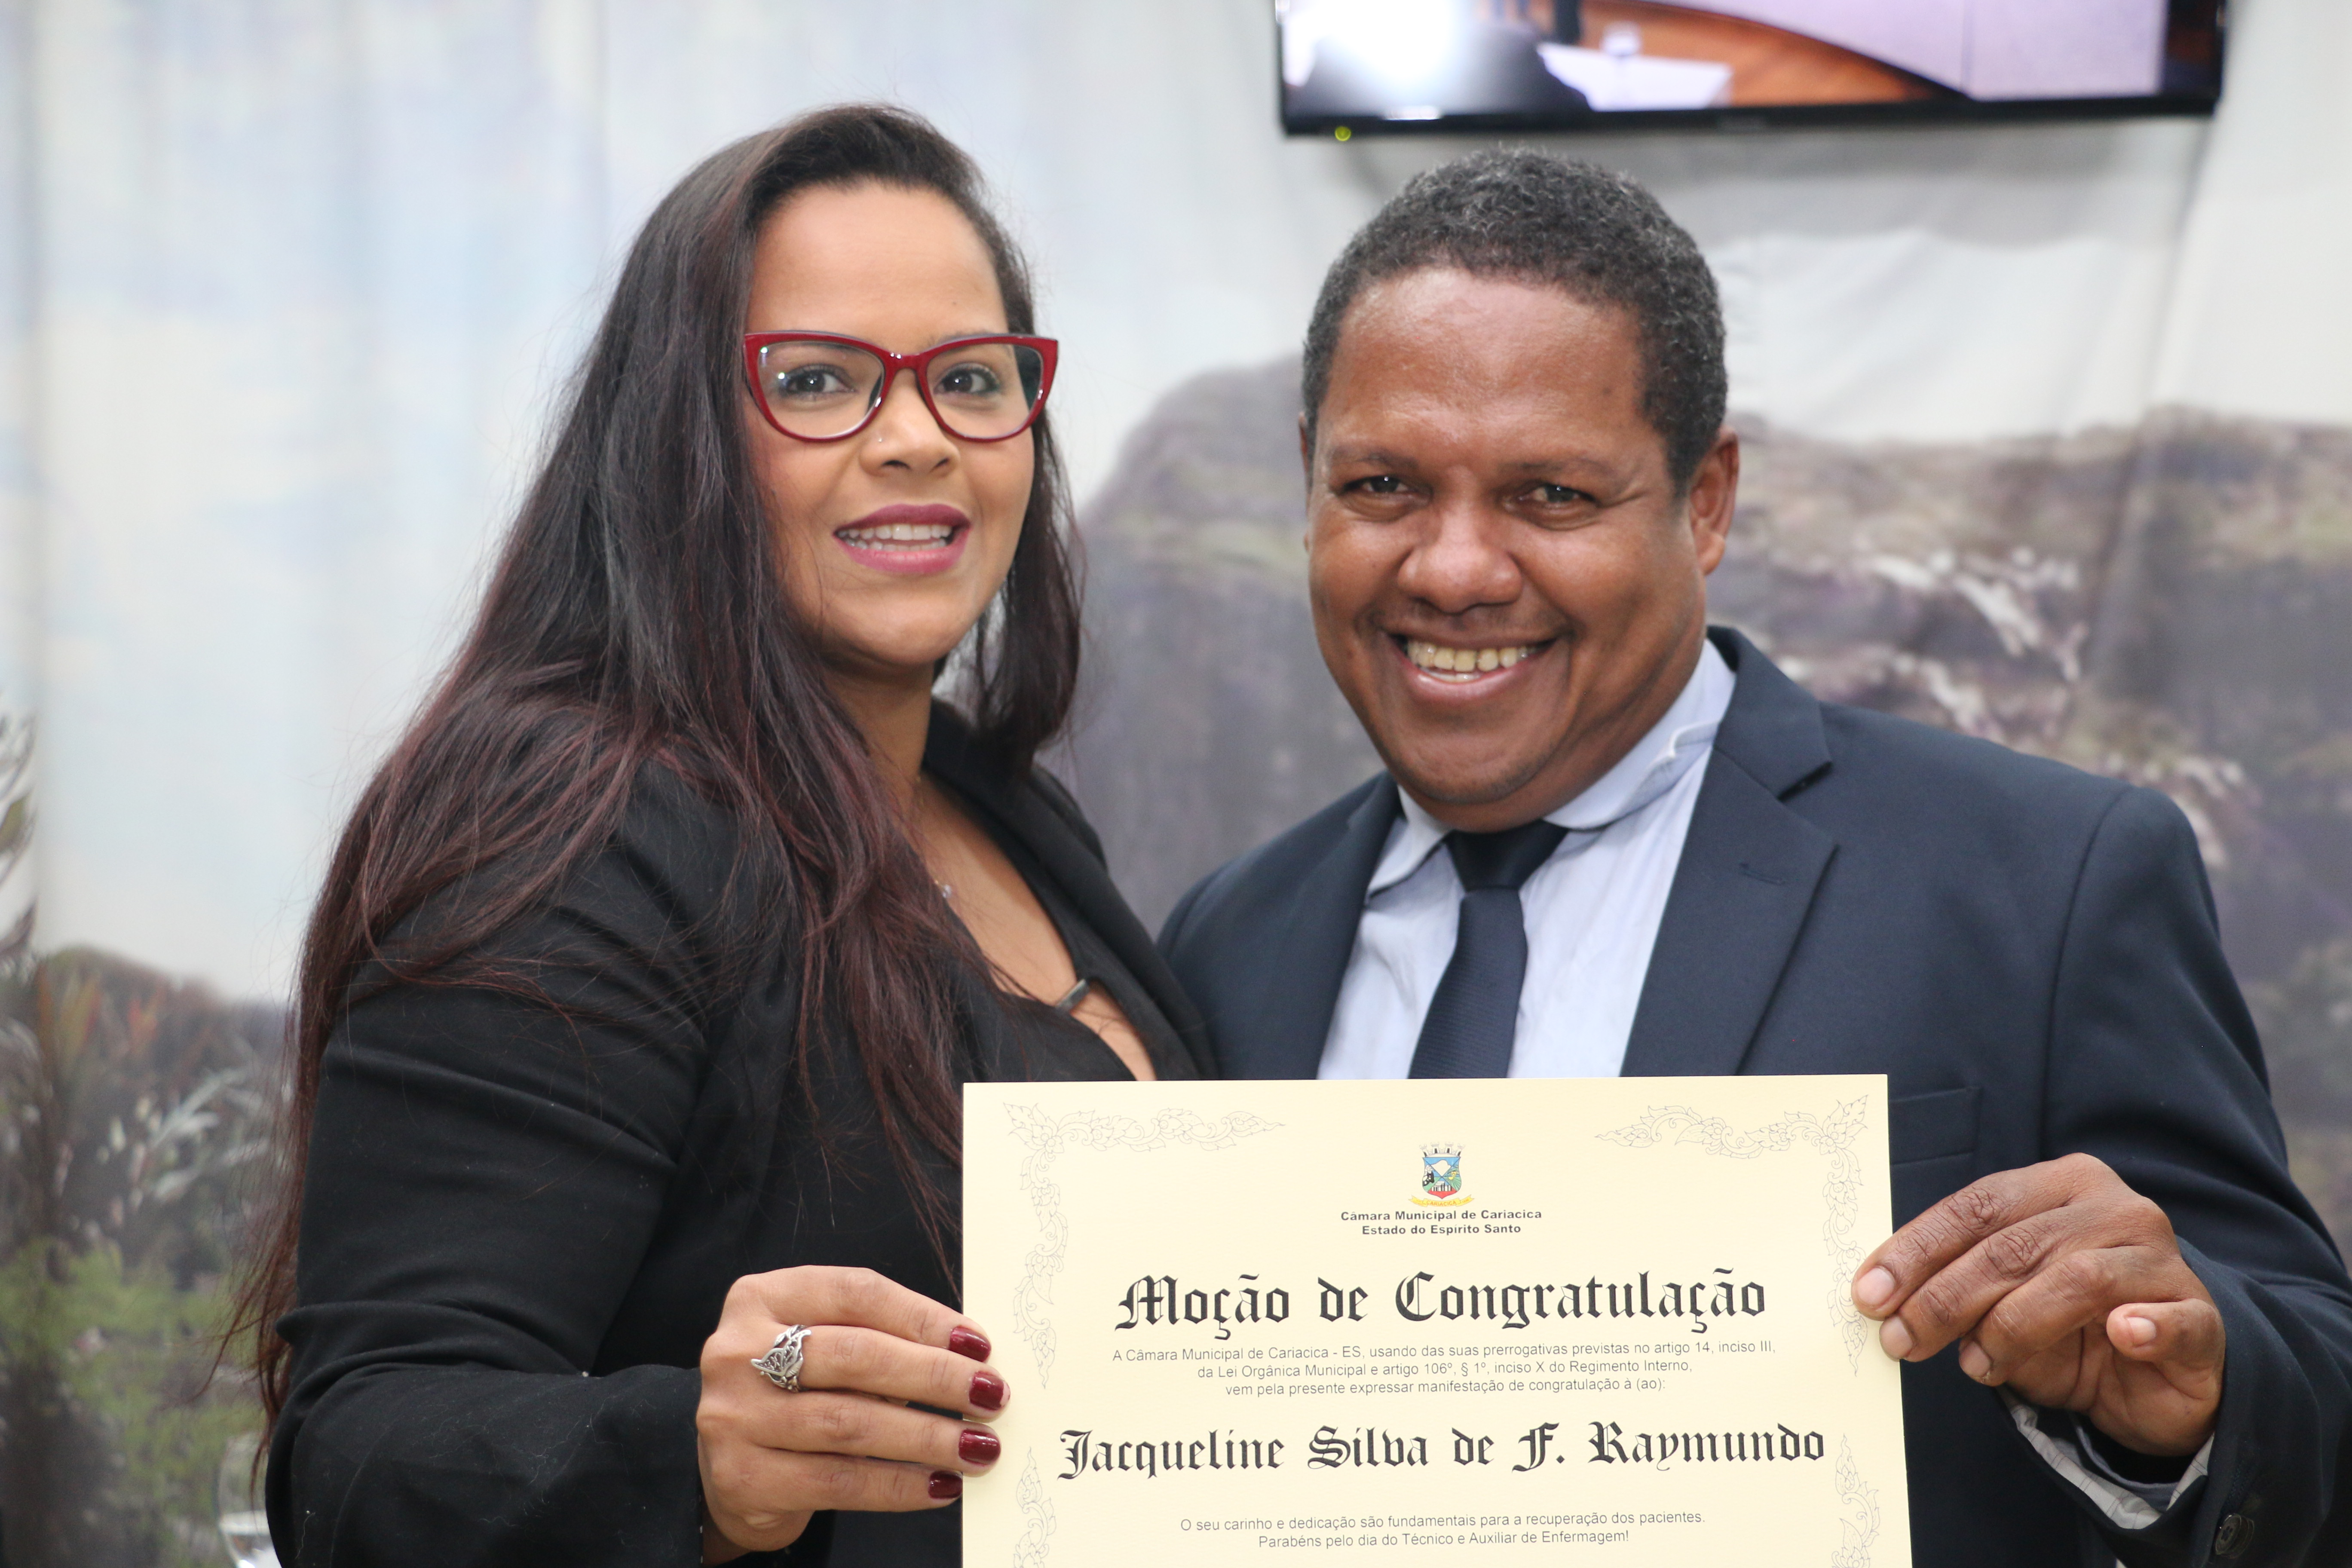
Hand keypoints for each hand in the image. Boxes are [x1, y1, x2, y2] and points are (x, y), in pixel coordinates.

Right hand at [695, 1267, 1005, 1561]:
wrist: (729, 1472)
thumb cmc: (797, 1394)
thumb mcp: (825, 1349)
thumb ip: (881, 1341)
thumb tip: (971, 1360)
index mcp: (762, 1298)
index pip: (856, 1292)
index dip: (923, 1316)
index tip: (978, 1344)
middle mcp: (737, 1352)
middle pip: (855, 1355)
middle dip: (934, 1376)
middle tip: (991, 1395)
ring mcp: (734, 1417)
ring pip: (850, 1423)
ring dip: (927, 1437)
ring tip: (979, 1446)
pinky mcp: (744, 1478)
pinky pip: (839, 1481)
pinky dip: (898, 1485)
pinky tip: (940, 1484)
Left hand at [1849, 1153, 2223, 1456]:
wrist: (2162, 1379)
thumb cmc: (2070, 1330)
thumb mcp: (2003, 1301)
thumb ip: (1958, 1286)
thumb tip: (1884, 1299)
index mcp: (2060, 1186)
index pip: (1975, 1207)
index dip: (1916, 1250)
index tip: (1869, 1294)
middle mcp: (2113, 1208)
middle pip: (2012, 1246)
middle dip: (1944, 1297)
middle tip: (1900, 1340)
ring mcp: (2161, 1259)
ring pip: (2074, 1280)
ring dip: (2010, 1328)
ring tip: (1976, 1365)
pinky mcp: (2199, 1315)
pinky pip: (2169, 1318)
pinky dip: (2144, 1326)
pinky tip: (2122, 1334)